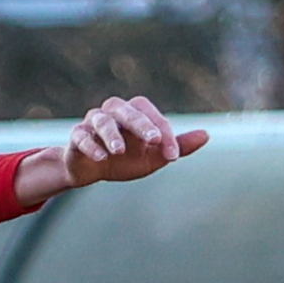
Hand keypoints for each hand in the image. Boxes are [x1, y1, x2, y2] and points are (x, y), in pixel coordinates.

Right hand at [15, 96, 209, 203]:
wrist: (91, 172)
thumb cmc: (125, 160)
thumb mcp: (154, 157)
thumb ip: (177, 146)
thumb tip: (207, 135)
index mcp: (135, 113)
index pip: (152, 117)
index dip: (165, 134)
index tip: (172, 156)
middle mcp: (113, 112)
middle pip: (128, 110)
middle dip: (141, 124)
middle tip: (153, 140)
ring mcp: (93, 123)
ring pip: (102, 120)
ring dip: (112, 134)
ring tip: (119, 150)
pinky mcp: (76, 137)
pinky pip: (82, 137)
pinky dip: (91, 145)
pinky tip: (101, 157)